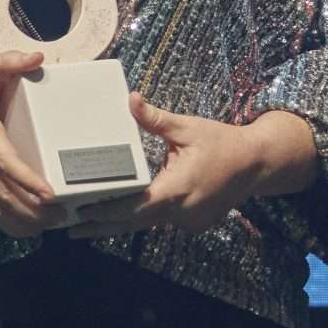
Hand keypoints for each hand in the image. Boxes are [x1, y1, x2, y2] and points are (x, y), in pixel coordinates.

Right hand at [0, 52, 59, 237]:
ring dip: (25, 219)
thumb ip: (8, 62)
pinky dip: (10, 223)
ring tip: (53, 222)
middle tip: (62, 213)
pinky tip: (31, 228)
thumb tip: (36, 57)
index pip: (5, 160)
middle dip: (33, 208)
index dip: (26, 179)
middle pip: (3, 192)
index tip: (48, 192)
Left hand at [68, 94, 270, 239]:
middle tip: (70, 228)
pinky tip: (119, 217)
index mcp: (176, 189)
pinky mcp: (193, 223)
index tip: (80, 212)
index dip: (105, 211)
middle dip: (101, 226)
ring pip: (146, 224)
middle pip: (133, 223)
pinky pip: (162, 222)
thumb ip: (155, 119)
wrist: (257, 164)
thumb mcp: (188, 128)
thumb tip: (130, 99)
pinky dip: (142, 219)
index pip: (133, 206)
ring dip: (118, 224)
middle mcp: (181, 211)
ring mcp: (188, 221)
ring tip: (85, 227)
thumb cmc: (223, 143)